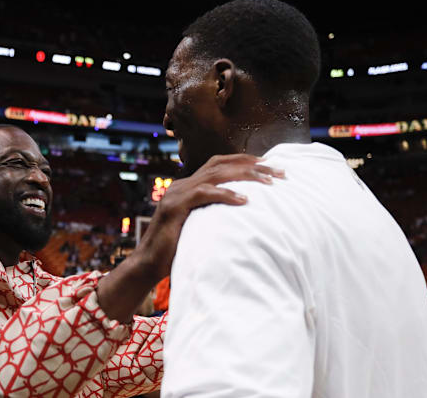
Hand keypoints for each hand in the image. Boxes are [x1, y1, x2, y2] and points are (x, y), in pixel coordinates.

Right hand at [97, 154, 282, 321]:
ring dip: (245, 175)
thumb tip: (246, 217)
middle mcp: (182, 185)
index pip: (220, 165)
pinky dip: (225, 194)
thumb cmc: (177, 250)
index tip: (271, 167)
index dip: (246, 162)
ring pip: (215, 174)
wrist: (147, 265)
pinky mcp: (174, 207)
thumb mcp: (200, 227)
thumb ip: (215, 216)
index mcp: (189, 186)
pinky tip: (244, 200)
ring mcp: (177, 194)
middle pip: (221, 164)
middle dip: (253, 164)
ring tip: (269, 182)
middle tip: (280, 170)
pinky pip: (203, 193)